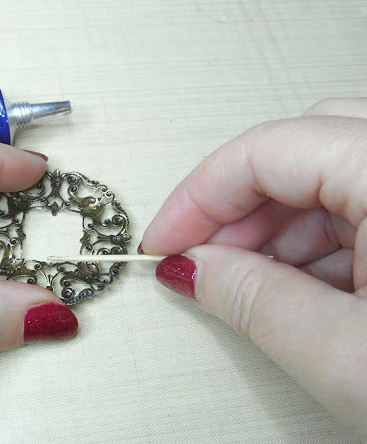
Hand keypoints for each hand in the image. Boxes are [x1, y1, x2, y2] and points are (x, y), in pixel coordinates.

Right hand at [140, 98, 366, 437]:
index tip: (165, 240)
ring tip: (252, 287)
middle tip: (202, 262)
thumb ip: (257, 304)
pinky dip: (321, 243)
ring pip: (334, 177)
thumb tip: (194, 269)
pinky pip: (366, 205)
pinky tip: (305, 290)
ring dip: (277, 229)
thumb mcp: (356, 363)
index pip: (271, 149)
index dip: (200, 193)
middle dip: (237, 207)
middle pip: (302, 150)